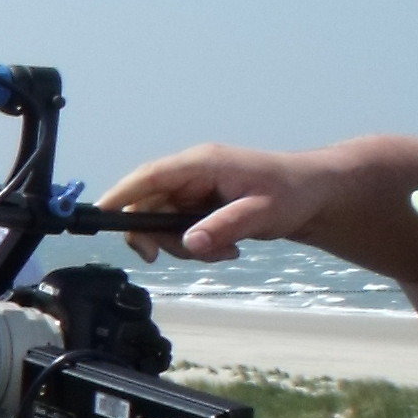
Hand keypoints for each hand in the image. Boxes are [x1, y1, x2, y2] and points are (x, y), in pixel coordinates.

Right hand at [101, 142, 359, 264]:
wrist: (318, 195)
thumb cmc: (295, 193)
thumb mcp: (262, 212)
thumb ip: (224, 227)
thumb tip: (189, 242)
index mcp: (202, 164)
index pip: (148, 177)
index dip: (120, 195)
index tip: (98, 217)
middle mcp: (192, 174)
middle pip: (148, 206)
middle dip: (162, 237)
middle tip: (188, 254)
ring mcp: (194, 189)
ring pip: (162, 222)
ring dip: (184, 245)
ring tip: (223, 252)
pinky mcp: (200, 204)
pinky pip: (179, 228)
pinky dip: (196, 244)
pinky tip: (226, 248)